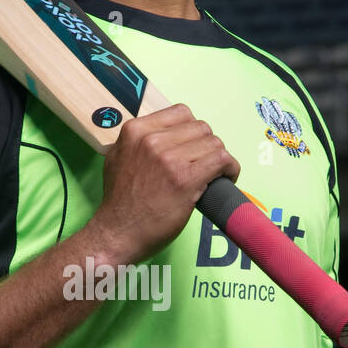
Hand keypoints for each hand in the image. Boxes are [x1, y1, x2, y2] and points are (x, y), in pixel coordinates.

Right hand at [90, 105, 240, 264]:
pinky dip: (230, 168)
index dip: (193, 131)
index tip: (194, 147)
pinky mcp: (185, 179)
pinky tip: (226, 178)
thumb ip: (137, 142)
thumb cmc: (119, 203)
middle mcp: (151, 140)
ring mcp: (168, 159)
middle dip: (208, 145)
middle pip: (200, 127)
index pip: (181, 113)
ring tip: (217, 174)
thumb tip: (164, 135)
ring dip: (220, 158)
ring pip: (214, 143)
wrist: (117, 234)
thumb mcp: (117, 158)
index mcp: (135, 130)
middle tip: (206, 164)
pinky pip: (221, 160)